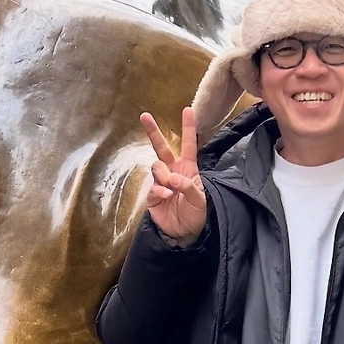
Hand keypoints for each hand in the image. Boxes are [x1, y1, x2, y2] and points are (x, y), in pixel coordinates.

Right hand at [142, 107, 206, 244]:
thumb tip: (173, 178)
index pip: (188, 145)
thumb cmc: (195, 214)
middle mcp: (172, 172)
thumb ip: (189, 186)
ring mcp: (161, 183)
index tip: (187, 109)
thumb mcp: (199, 200)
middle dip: (153, 132)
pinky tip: (167, 197)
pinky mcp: (152, 196)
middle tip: (144, 116)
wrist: (184, 234)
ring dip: (164, 175)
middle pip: (161, 148)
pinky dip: (160, 191)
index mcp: (187, 169)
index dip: (188, 128)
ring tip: (172, 188)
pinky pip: (153, 187)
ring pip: (156, 167)